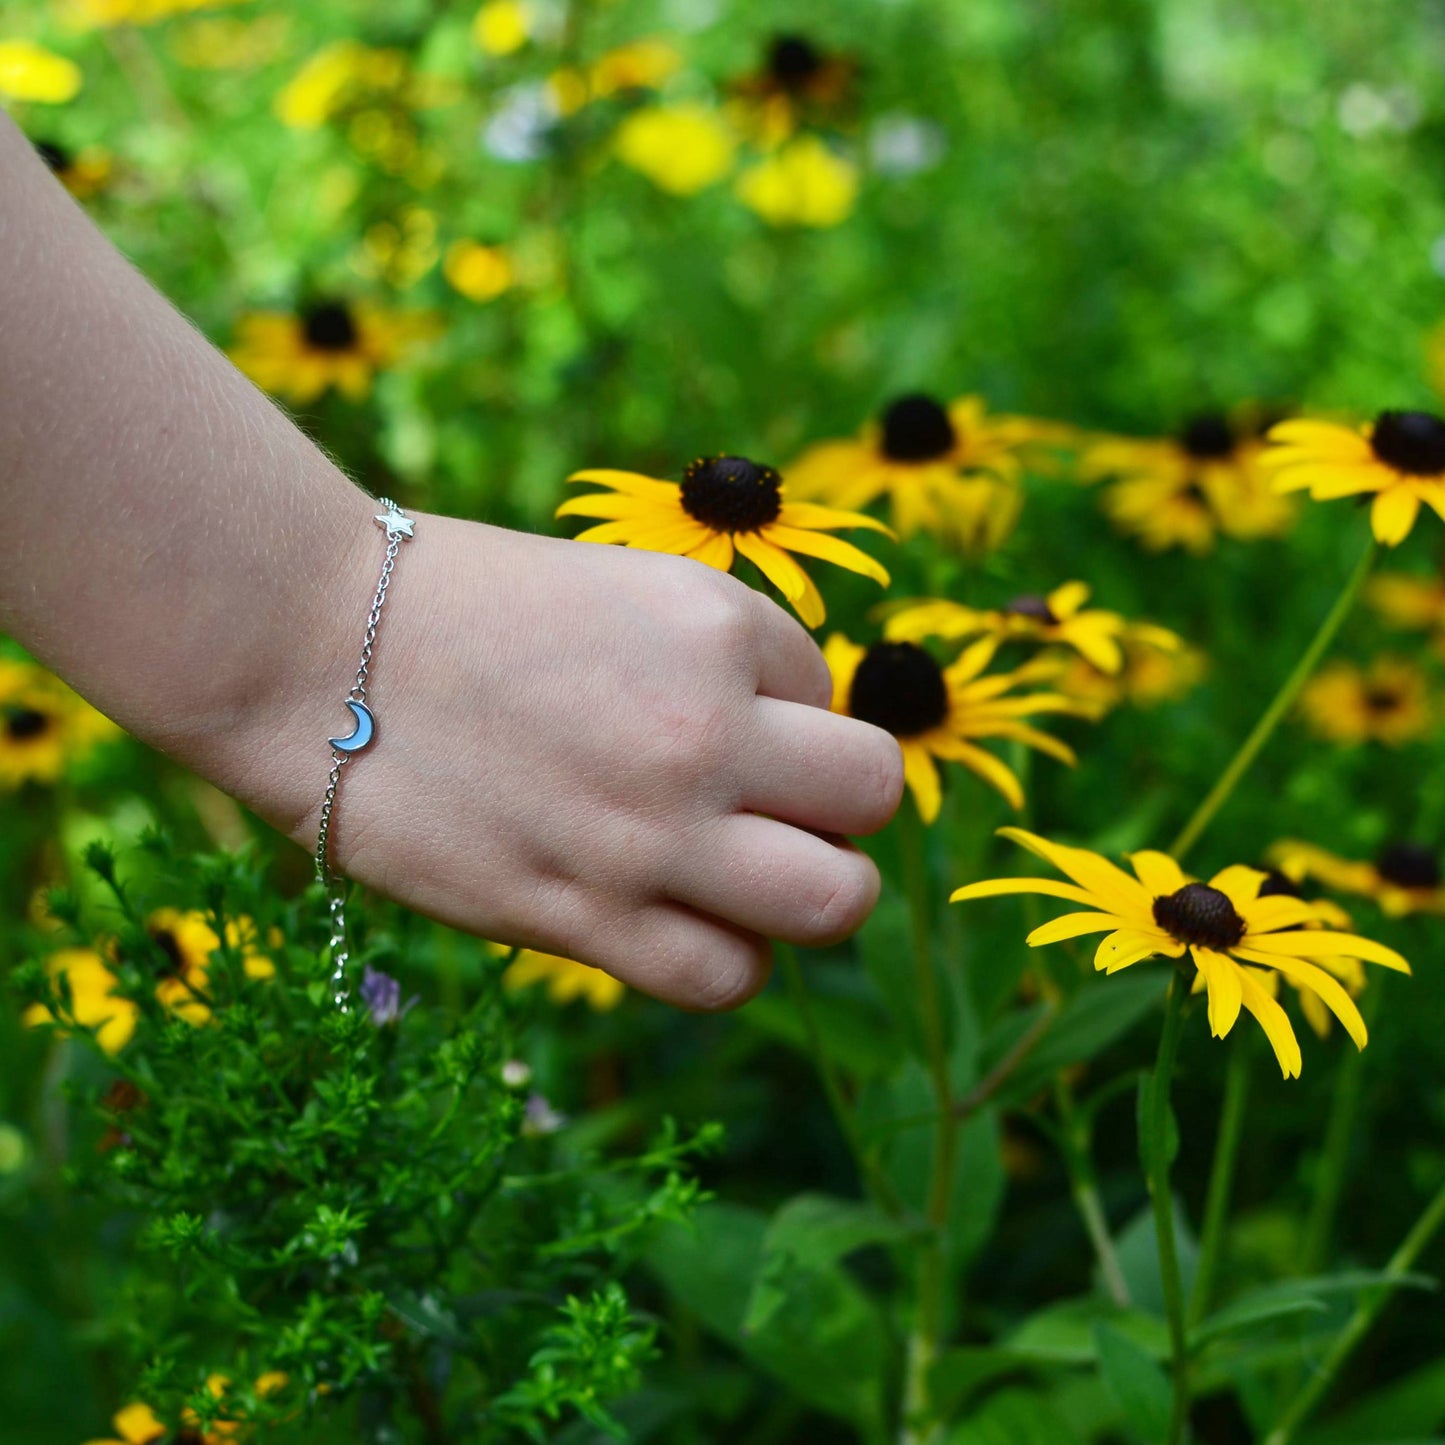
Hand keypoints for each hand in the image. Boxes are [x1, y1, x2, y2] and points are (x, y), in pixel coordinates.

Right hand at [238, 515, 904, 1009]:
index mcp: (714, 623)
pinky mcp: (584, 919)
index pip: (832, 689)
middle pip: (875, 793)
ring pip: (835, 902)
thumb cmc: (459, 608)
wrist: (312, 651)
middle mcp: (704, 727)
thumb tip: (790, 739)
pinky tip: (677, 924)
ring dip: (810, 895)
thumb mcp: (615, 590)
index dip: (783, 711)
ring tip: (750, 881)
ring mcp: (650, 831)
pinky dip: (727, 958)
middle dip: (843, 808)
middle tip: (778, 811)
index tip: (709, 717)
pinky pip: (729, 977)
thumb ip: (711, 659)